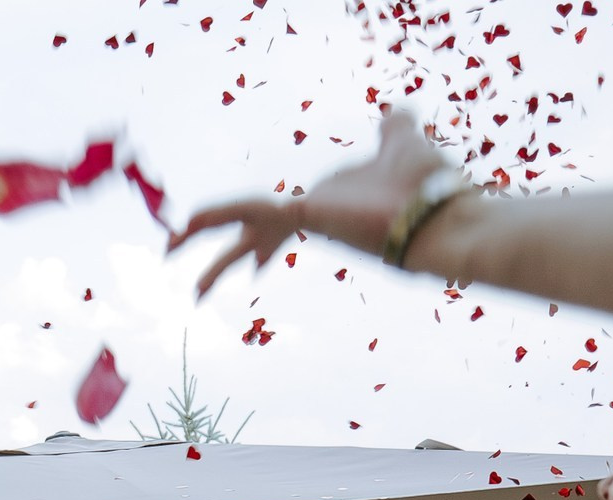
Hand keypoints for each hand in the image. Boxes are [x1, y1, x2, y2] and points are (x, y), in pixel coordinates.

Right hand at [175, 108, 451, 295]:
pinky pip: (251, 212)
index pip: (281, 227)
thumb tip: (398, 111)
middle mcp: (310, 219)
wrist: (444, 215)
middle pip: (252, 237)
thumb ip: (395, 129)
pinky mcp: (303, 217)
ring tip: (168, 250)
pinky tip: (187, 223)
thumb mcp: (404, 144)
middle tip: (184, 274)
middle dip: (218, 258)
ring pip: (242, 227)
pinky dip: (217, 215)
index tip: (257, 271)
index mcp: (325, 207)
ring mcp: (304, 220)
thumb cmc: (429, 188)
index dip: (264, 247)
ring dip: (202, 236)